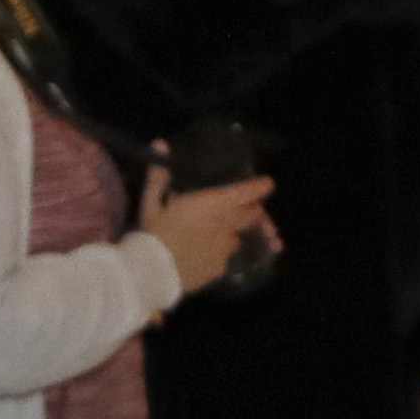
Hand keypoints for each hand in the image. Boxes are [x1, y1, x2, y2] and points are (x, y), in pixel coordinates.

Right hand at [136, 165, 279, 296]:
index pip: (244, 193)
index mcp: (211, 205)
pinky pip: (224, 258)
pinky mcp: (218, 270)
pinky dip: (219, 254)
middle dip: (254, 211)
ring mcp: (223, 250)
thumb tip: (160, 144)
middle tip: (253, 208)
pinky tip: (205, 255)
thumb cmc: (153, 234)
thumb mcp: (151, 202)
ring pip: (236, 238)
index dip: (259, 187)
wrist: (152, 273)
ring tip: (220, 234)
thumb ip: (160, 176)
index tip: (267, 183)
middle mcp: (224, 226)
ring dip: (232, 233)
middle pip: (250, 216)